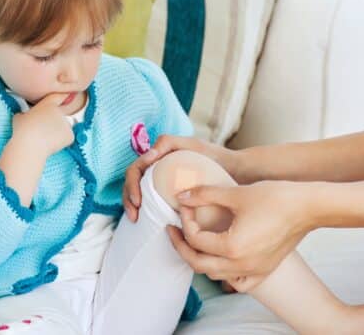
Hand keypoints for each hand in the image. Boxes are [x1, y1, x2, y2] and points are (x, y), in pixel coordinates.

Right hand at [12, 93, 73, 156]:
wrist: (29, 146)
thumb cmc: (22, 132)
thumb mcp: (19, 117)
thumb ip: (27, 113)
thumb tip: (27, 116)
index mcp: (48, 105)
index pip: (58, 97)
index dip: (62, 96)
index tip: (68, 95)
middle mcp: (60, 112)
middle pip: (60, 116)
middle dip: (54, 122)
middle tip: (43, 131)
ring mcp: (67, 123)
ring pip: (63, 127)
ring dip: (57, 132)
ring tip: (45, 138)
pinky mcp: (70, 135)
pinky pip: (66, 138)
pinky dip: (61, 142)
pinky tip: (50, 144)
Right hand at [122, 135, 240, 221]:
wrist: (235, 172)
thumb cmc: (215, 157)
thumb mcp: (193, 145)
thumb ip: (169, 142)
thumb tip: (149, 154)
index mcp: (160, 157)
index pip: (135, 169)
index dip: (131, 184)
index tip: (138, 200)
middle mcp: (159, 169)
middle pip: (133, 182)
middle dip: (128, 198)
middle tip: (134, 215)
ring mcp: (164, 182)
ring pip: (139, 193)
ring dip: (132, 205)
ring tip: (137, 219)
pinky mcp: (172, 194)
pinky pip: (154, 202)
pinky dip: (146, 210)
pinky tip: (146, 221)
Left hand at [167, 181, 314, 289]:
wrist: (308, 206)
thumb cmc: (275, 197)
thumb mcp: (236, 193)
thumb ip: (205, 195)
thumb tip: (183, 196)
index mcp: (232, 247)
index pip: (196, 239)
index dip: (186, 221)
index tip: (185, 205)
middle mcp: (242, 265)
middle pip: (200, 263)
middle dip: (183, 245)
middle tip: (175, 229)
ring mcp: (255, 270)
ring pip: (216, 274)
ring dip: (201, 258)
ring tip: (195, 241)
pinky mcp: (265, 269)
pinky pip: (238, 281)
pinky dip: (225, 273)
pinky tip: (223, 260)